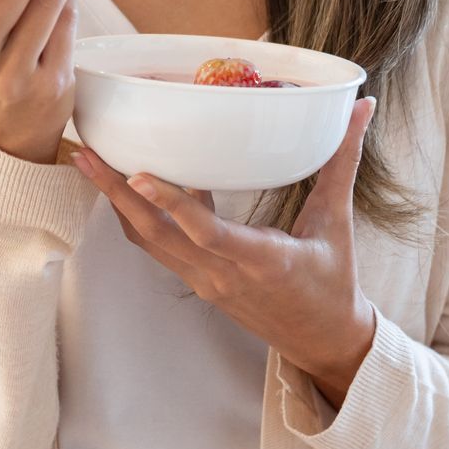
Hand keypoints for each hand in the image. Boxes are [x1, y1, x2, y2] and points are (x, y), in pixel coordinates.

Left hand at [73, 97, 379, 406]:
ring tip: (90, 163)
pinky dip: (138, 216)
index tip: (138, 172)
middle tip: (85, 154)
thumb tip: (363, 108)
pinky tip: (128, 184)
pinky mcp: (197, 283)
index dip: (171, 203)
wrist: (324, 341)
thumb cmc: (334, 282)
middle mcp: (222, 274)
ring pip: (149, 242)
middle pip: (156, 234)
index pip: (207, 233)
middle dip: (116, 193)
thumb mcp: (338, 222)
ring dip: (117, 203)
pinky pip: (158, 248)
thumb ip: (343, 161)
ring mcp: (204, 282)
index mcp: (261, 260)